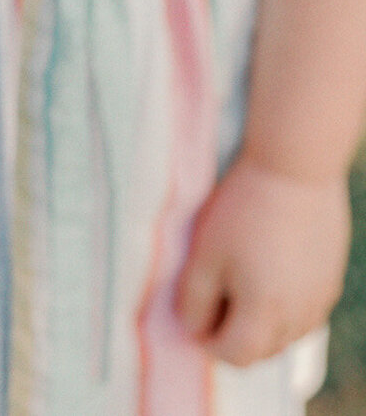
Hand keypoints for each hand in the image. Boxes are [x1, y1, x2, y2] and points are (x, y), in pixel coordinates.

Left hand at [176, 154, 349, 366]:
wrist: (295, 167)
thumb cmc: (243, 208)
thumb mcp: (206, 253)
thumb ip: (193, 298)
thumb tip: (191, 327)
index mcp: (265, 314)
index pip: (236, 355)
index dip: (209, 342)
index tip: (193, 318)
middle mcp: (299, 316)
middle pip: (264, 350)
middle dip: (235, 338)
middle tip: (214, 302)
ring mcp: (322, 298)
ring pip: (289, 334)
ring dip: (263, 326)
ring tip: (241, 286)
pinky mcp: (332, 278)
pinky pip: (307, 310)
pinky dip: (286, 307)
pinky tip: (271, 273)